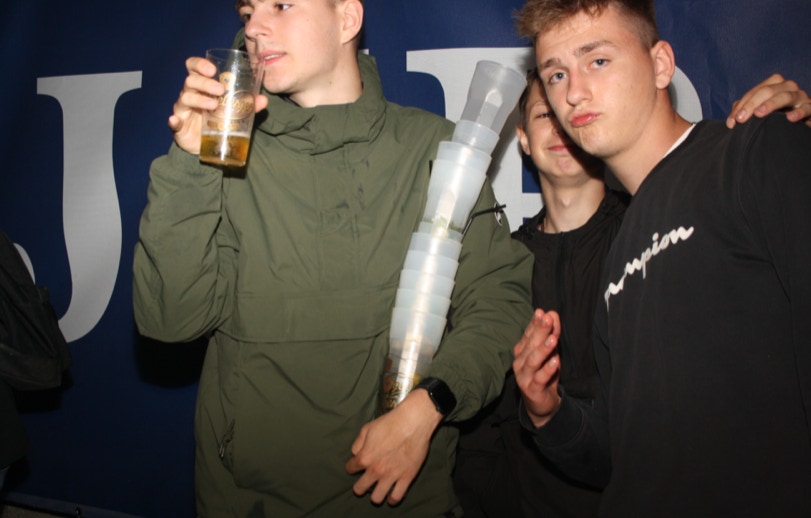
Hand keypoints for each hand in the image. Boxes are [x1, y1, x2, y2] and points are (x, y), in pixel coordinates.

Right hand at [168, 56, 268, 153]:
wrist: (206, 144)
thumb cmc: (218, 121)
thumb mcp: (234, 112)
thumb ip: (248, 105)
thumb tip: (263, 100)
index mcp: (201, 87)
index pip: (193, 68)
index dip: (199, 64)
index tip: (212, 69)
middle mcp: (190, 94)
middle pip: (191, 81)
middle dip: (205, 83)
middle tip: (220, 90)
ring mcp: (183, 110)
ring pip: (185, 98)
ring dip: (198, 99)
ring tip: (213, 105)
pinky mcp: (179, 126)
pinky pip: (173, 122)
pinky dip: (173, 121)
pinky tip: (175, 120)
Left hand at [345, 389, 441, 505]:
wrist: (412, 422)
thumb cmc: (390, 422)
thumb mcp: (367, 428)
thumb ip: (358, 443)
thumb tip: (355, 453)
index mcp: (365, 457)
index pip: (350, 469)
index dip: (352, 467)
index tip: (355, 466)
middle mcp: (376, 470)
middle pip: (360, 488)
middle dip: (359, 487)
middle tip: (364, 483)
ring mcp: (391, 476)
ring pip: (377, 498)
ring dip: (375, 495)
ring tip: (377, 491)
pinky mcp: (406, 478)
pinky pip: (397, 497)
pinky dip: (392, 499)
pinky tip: (391, 496)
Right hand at [513, 309, 561, 428]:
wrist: (542, 403)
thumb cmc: (544, 374)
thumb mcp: (551, 352)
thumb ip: (551, 334)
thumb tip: (552, 313)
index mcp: (522, 351)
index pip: (528, 334)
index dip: (535, 323)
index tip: (543, 312)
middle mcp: (519, 362)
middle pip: (530, 345)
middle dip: (540, 331)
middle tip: (548, 319)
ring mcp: (524, 376)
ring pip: (533, 361)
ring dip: (543, 349)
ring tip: (553, 339)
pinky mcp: (531, 390)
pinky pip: (539, 379)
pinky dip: (547, 369)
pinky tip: (555, 361)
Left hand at [726, 73, 810, 128]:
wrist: (800, 125)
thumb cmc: (779, 116)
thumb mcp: (762, 110)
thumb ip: (747, 109)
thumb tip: (733, 116)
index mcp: (775, 85)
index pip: (755, 91)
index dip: (742, 105)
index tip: (731, 121)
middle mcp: (788, 87)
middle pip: (768, 90)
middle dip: (752, 104)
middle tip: (740, 118)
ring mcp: (801, 97)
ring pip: (786, 96)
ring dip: (771, 104)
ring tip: (759, 113)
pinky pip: (807, 108)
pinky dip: (799, 112)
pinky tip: (790, 118)